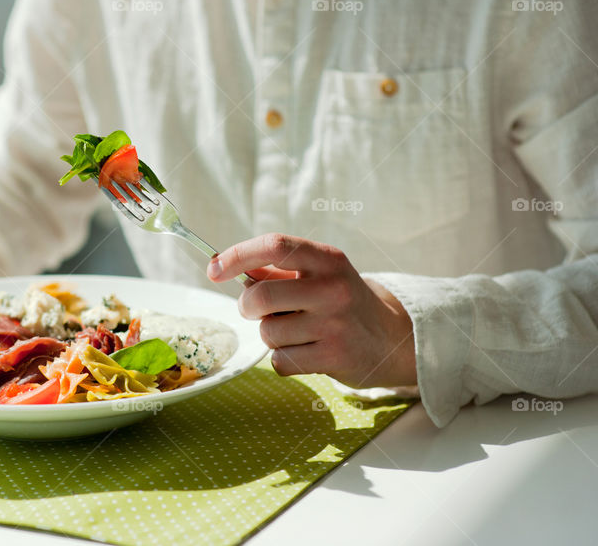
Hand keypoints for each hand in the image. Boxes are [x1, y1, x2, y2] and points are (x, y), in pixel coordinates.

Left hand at [207, 233, 415, 387]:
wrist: (391, 339)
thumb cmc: (340, 302)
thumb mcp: (317, 275)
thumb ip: (275, 271)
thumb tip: (224, 267)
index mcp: (326, 259)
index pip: (274, 245)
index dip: (237, 255)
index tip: (214, 268)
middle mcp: (332, 288)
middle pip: (261, 296)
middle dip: (247, 306)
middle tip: (255, 310)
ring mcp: (335, 324)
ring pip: (268, 332)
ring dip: (270, 335)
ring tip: (295, 332)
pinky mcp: (335, 357)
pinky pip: (280, 360)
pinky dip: (283, 359)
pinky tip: (305, 352)